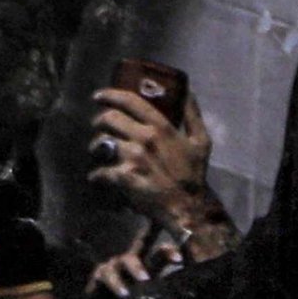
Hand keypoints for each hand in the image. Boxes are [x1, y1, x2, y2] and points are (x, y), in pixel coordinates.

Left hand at [86, 84, 217, 228]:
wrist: (187, 208)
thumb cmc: (193, 175)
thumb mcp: (201, 141)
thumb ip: (192, 114)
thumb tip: (187, 91)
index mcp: (161, 127)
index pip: (130, 101)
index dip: (111, 95)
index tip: (99, 96)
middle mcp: (144, 138)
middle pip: (109, 119)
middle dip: (99, 121)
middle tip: (98, 126)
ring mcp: (132, 158)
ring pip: (101, 143)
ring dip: (96, 147)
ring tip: (98, 151)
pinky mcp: (123, 178)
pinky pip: (100, 171)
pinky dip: (97, 175)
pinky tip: (98, 177)